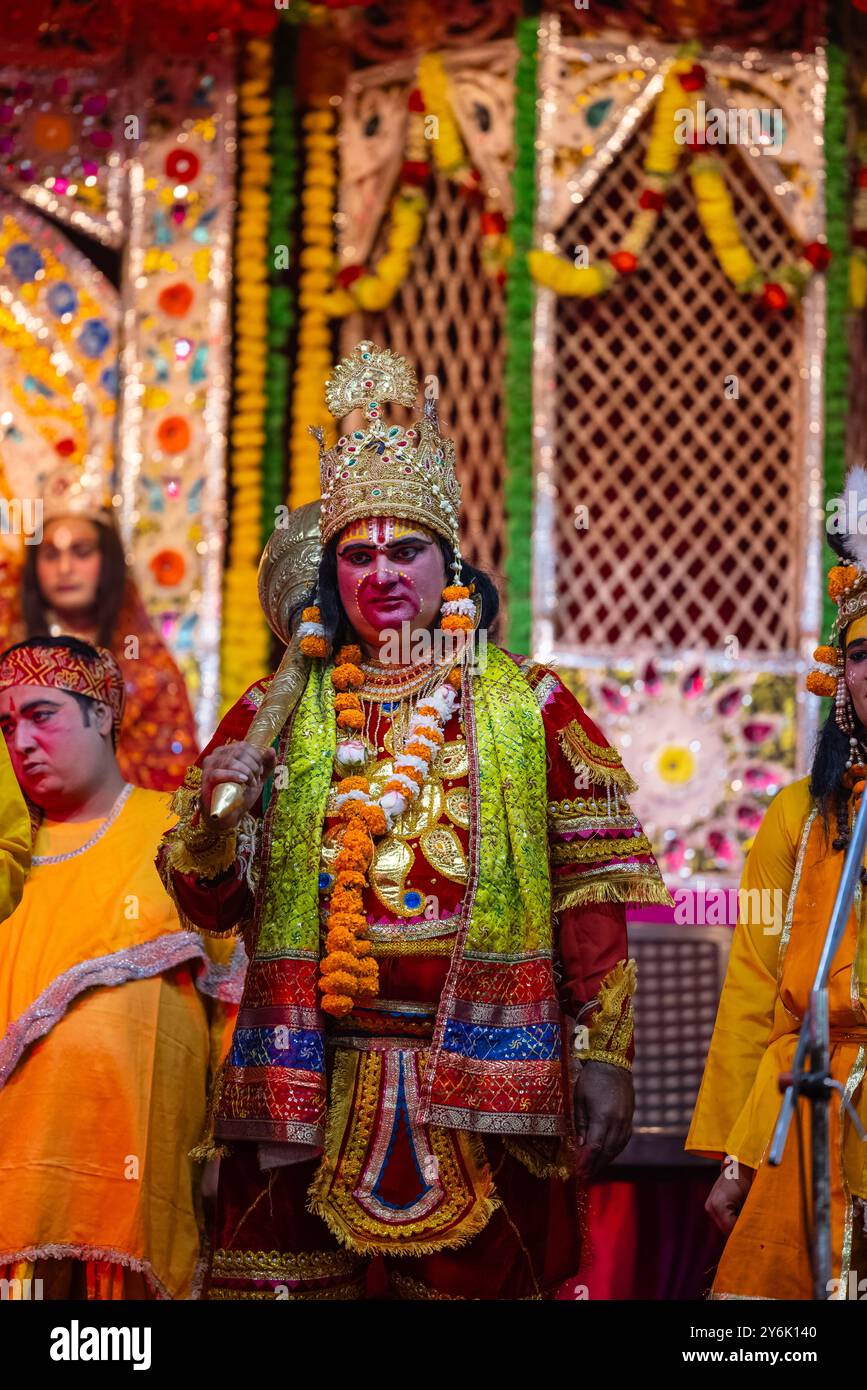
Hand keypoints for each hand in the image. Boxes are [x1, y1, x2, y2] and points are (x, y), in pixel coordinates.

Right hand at [199, 742, 276, 831]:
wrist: (229, 813)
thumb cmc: (241, 793)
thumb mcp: (257, 777)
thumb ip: (266, 764)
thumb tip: (272, 749)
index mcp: (227, 751)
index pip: (243, 746)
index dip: (256, 757)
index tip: (260, 772)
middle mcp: (216, 755)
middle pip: (238, 752)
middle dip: (253, 766)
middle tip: (256, 779)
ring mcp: (209, 767)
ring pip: (230, 761)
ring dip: (246, 772)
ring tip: (251, 783)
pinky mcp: (206, 779)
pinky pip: (218, 773)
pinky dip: (233, 776)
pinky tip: (243, 781)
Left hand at [573, 1060, 633, 1178]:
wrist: (613, 1063)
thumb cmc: (591, 1079)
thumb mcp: (579, 1100)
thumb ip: (580, 1124)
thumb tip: (580, 1145)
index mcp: (603, 1116)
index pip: (595, 1146)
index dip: (587, 1162)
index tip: (579, 1173)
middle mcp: (618, 1122)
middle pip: (607, 1151)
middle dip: (596, 1166)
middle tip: (585, 1178)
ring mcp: (626, 1121)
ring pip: (617, 1148)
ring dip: (605, 1161)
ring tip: (594, 1170)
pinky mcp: (630, 1118)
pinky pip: (623, 1140)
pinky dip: (614, 1151)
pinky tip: (607, 1155)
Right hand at [705, 1164, 753, 1233]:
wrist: (739, 1166)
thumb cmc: (747, 1181)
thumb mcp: (750, 1201)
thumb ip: (748, 1219)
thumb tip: (753, 1235)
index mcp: (719, 1205)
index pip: (731, 1230)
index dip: (743, 1234)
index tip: (754, 1237)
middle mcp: (711, 1206)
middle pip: (725, 1230)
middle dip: (738, 1231)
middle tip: (753, 1231)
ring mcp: (709, 1205)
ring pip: (724, 1226)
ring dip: (734, 1226)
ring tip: (747, 1220)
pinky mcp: (711, 1205)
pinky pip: (722, 1219)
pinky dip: (731, 1220)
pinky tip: (740, 1213)